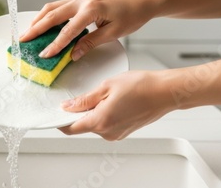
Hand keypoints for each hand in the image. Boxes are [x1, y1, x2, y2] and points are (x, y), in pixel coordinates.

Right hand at [20, 0, 154, 60]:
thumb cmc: (132, 15)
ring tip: (28, 32)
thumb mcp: (112, 33)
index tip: (44, 55)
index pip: (67, 31)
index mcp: (91, 9)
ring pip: (53, 7)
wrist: (141, 1)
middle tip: (23, 40)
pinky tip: (43, 23)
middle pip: (52, 15)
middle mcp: (82, 0)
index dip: (54, 45)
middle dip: (36, 28)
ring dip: (39, 19)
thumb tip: (73, 54)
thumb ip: (90, 43)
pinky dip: (49, 15)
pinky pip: (60, 6)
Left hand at [58, 71, 175, 140]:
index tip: (54, 111)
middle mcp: (108, 132)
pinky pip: (106, 124)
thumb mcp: (106, 86)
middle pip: (82, 126)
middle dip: (77, 112)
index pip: (70, 128)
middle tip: (81, 94)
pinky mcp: (124, 131)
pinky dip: (103, 113)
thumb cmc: (141, 86)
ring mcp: (117, 133)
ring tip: (102, 94)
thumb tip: (67, 106)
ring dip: (91, 112)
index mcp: (100, 122)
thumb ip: (84, 99)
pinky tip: (111, 99)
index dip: (59, 120)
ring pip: (94, 124)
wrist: (166, 92)